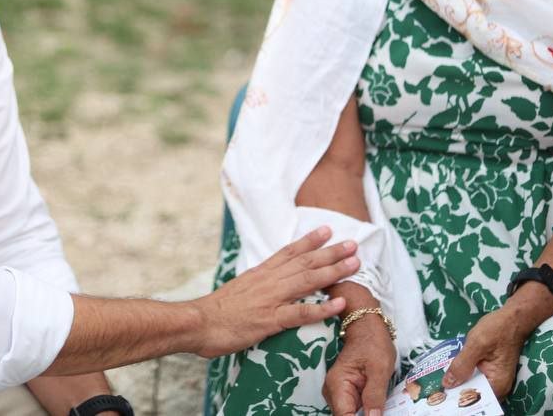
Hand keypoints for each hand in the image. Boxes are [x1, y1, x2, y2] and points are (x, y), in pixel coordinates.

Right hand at [191, 227, 357, 357]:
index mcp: (260, 273)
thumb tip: (267, 285)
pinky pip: (301, 313)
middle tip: (353, 243)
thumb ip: (256, 285)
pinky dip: (322, 308)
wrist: (198, 322)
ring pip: (307, 281)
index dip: (309, 241)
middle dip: (331, 252)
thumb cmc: (215, 311)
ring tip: (354, 264)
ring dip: (333, 271)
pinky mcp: (270, 320)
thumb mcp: (239, 289)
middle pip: (304, 262)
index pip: (288, 252)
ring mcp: (271, 299)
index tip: (327, 230)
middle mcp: (268, 281)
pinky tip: (339, 304)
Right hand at [323, 314, 395, 415]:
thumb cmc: (373, 343)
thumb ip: (375, 395)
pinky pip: (355, 408)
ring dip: (367, 414)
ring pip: (351, 414)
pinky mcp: (346, 393)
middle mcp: (333, 392)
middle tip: (384, 411)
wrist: (366, 327)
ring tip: (383, 408)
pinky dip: (367, 411)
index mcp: (338, 384)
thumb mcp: (379, 369)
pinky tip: (379, 408)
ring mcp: (338, 393)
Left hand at [441, 310, 525, 400]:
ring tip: (440, 379)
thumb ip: (462, 365)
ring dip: (458, 382)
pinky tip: (451, 370)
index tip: (441, 395)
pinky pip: (474, 377)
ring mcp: (494, 379)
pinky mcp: (490, 372)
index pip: (475, 400)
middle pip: (473, 395)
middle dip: (456, 390)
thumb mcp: (477, 344)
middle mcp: (497, 387)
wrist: (512, 318)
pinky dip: (463, 374)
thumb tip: (447, 383)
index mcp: (497, 384)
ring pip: (472, 386)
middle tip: (437, 387)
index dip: (458, 398)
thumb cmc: (498, 329)